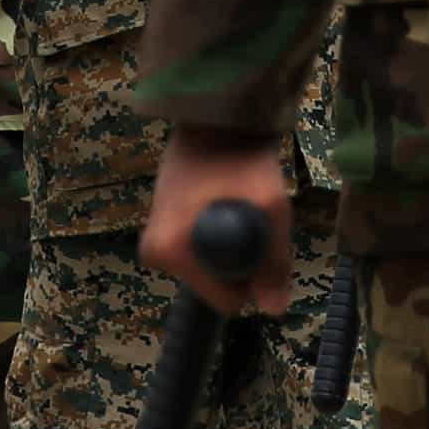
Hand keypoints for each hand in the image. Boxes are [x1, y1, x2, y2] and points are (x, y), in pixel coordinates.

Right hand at [140, 130, 292, 310]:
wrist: (213, 118)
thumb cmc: (241, 158)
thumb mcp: (270, 205)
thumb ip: (274, 261)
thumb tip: (274, 310)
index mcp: (169, 250)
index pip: (222, 298)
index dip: (250, 274)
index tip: (259, 237)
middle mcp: (154, 251)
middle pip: (214, 283)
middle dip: (239, 259)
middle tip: (250, 217)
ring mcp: (155, 240)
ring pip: (209, 267)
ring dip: (230, 244)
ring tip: (236, 204)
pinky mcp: (162, 229)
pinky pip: (199, 251)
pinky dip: (217, 234)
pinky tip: (223, 204)